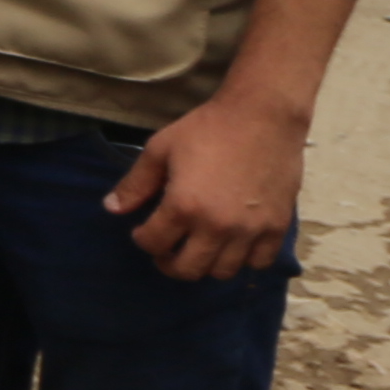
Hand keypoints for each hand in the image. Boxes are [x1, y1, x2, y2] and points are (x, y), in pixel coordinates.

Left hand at [103, 89, 302, 279]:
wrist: (263, 117)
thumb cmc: (208, 129)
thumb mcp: (160, 150)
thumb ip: (135, 183)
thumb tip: (112, 209)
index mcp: (184, 206)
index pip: (153, 244)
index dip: (143, 240)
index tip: (143, 231)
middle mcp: (217, 226)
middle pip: (188, 269)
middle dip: (169, 263)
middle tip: (167, 250)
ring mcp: (250, 230)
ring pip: (223, 272)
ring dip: (206, 264)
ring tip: (200, 246)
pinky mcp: (277, 227)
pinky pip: (260, 262)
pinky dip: (245, 260)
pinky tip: (234, 244)